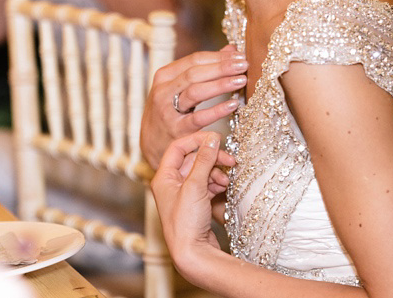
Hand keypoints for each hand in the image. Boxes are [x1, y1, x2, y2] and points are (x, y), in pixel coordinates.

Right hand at [140, 45, 246, 168]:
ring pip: (195, 92)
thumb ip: (204, 68)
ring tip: (241, 81)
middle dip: (221, 67)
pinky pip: (199, 118)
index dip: (218, 57)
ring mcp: (168, 110)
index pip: (194, 59)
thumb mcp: (179, 87)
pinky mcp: (177, 130)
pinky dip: (217, 111)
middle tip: (244, 65)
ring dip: (220, 85)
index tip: (240, 56)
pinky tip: (233, 105)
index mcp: (165, 75)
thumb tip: (231, 49)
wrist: (151, 142)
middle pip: (195, 73)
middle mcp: (164, 91)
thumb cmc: (169, 110)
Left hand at [151, 132, 234, 278]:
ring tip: (226, 180)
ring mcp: (182, 194)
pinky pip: (206, 185)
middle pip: (192, 160)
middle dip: (211, 158)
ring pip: (201, 172)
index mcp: (163, 177)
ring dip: (216, 172)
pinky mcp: (194, 204)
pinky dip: (216, 183)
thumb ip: (204, 160)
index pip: (178, 147)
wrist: (192, 255)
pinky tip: (224, 187)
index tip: (215, 138)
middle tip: (230, 159)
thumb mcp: (195, 186)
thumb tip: (212, 138)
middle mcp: (170, 184)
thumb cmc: (186, 223)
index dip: (196, 140)